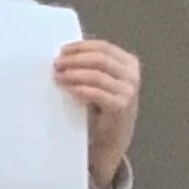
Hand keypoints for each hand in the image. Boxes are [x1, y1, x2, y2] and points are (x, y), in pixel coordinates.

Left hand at [53, 37, 140, 183]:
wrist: (110, 142)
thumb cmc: (101, 111)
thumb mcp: (98, 83)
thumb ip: (89, 68)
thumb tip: (63, 55)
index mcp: (129, 64)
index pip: (103, 47)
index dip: (81, 47)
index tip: (62, 50)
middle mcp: (132, 76)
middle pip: (100, 58)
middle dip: (75, 59)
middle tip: (56, 64)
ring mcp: (129, 91)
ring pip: (98, 74)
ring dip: (74, 73)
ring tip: (58, 77)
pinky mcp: (121, 107)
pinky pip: (97, 93)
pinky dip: (80, 89)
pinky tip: (68, 89)